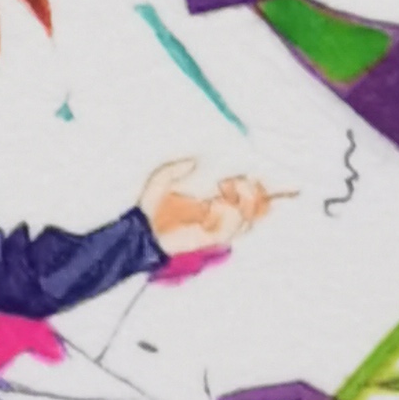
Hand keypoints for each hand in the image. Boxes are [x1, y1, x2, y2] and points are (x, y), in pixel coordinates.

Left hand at [139, 157, 281, 254]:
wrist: (141, 229)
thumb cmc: (151, 206)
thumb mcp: (163, 178)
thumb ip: (177, 167)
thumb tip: (196, 160)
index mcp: (215, 201)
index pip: (247, 198)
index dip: (257, 188)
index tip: (252, 176)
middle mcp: (220, 216)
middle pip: (255, 211)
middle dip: (255, 195)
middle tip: (239, 181)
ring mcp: (216, 228)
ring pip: (247, 221)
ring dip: (244, 203)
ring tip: (224, 189)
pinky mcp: (209, 239)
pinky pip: (230, 230)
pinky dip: (229, 216)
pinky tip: (215, 204)